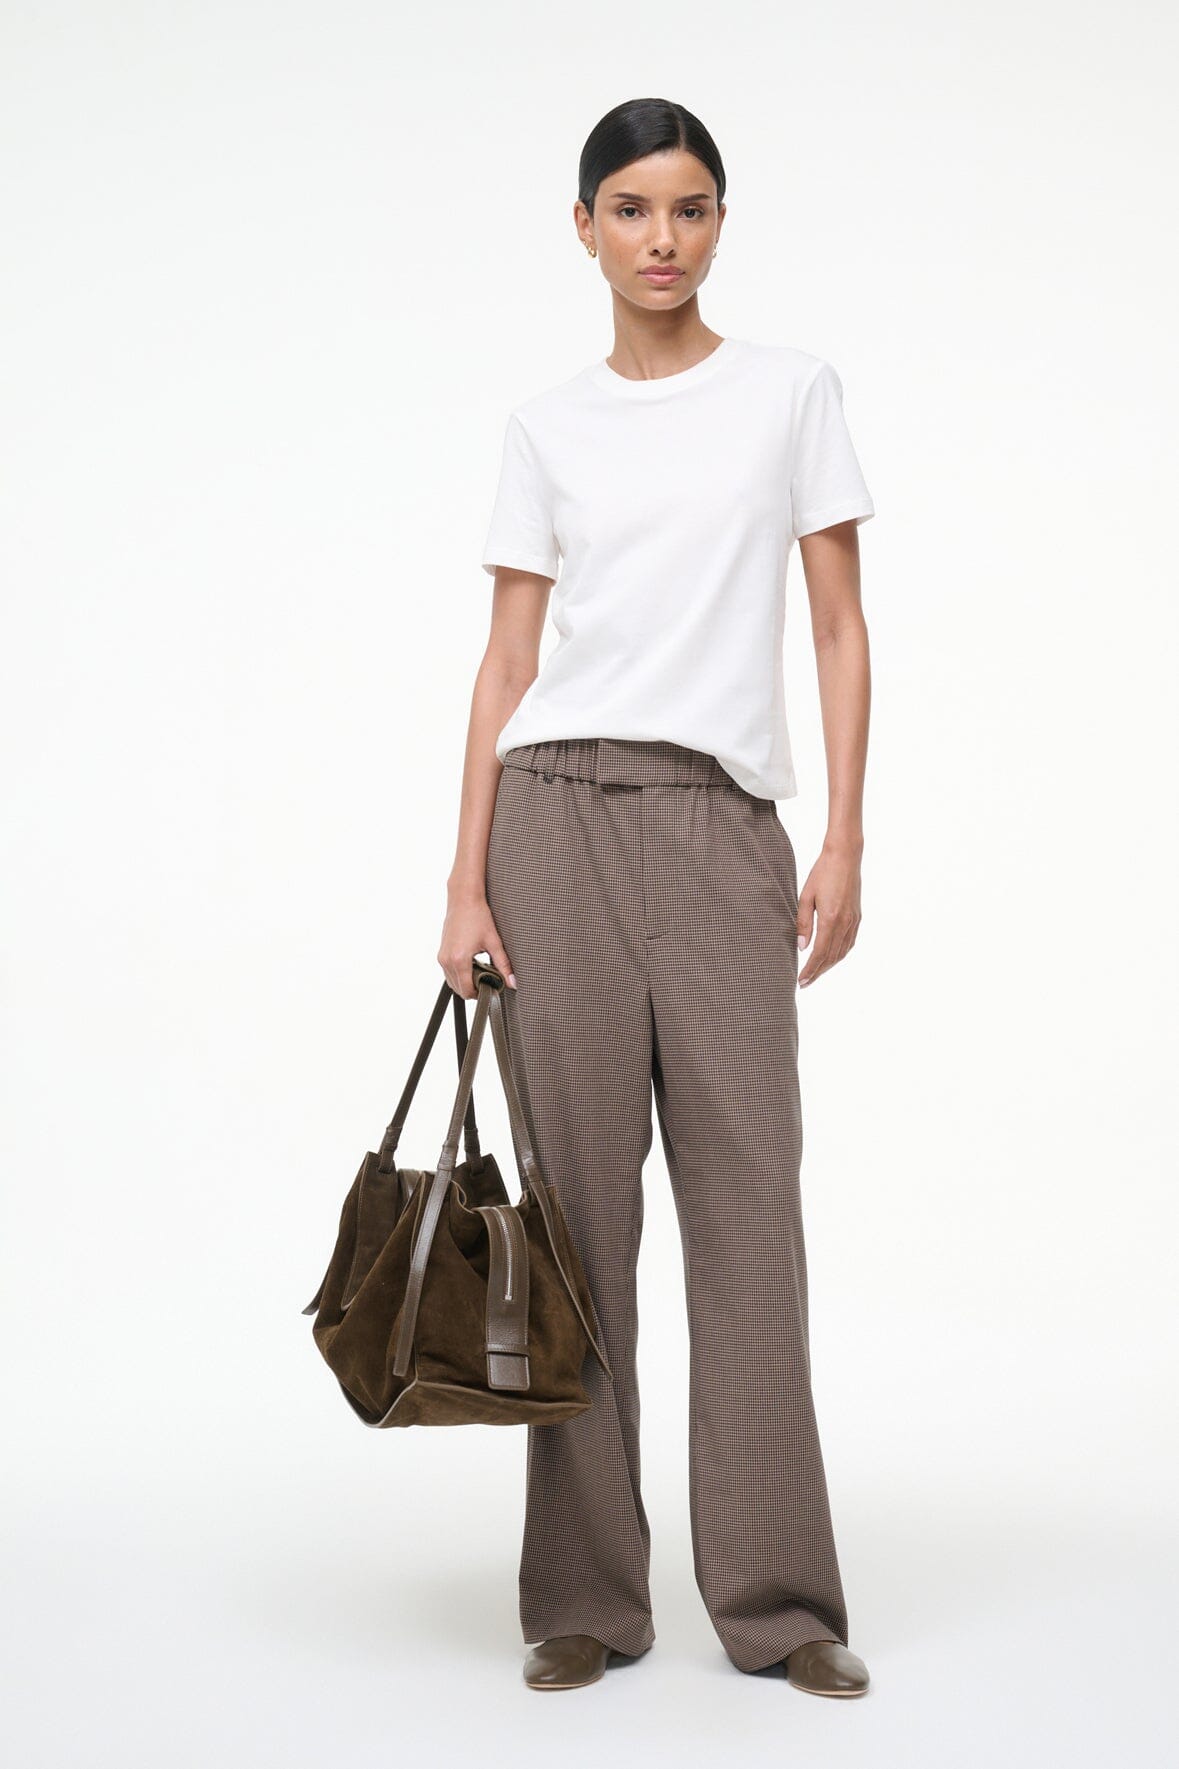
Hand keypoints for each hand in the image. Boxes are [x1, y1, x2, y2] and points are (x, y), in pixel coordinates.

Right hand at [438, 895, 516, 1000]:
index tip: (491, 988)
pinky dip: (459, 974)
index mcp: (459, 959)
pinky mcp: (441, 952)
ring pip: (452, 982)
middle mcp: (447, 960)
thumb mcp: (494, 942)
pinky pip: (448, 972)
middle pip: (458, 989)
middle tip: (488, 982)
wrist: (464, 899)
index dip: (480, 994)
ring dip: (465, 982)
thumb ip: (504, 965)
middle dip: (472, 989)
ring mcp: (442, 956)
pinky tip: (473, 965)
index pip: (466, 990)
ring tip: (482, 972)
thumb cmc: (478, 916)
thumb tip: (513, 982)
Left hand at [796, 835, 862, 987]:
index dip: (810, 970)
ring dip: (829, 966)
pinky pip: (849, 943)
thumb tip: (801, 947)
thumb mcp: (806, 896)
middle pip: (831, 957)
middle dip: (818, 972)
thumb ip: (803, 923)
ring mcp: (853, 921)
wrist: (845, 856)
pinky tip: (832, 958)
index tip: (801, 981)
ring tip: (816, 974)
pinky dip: (840, 955)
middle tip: (805, 983)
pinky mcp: (857, 917)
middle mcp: (845, 923)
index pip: (819, 953)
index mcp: (830, 919)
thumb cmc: (822, 873)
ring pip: (842, 952)